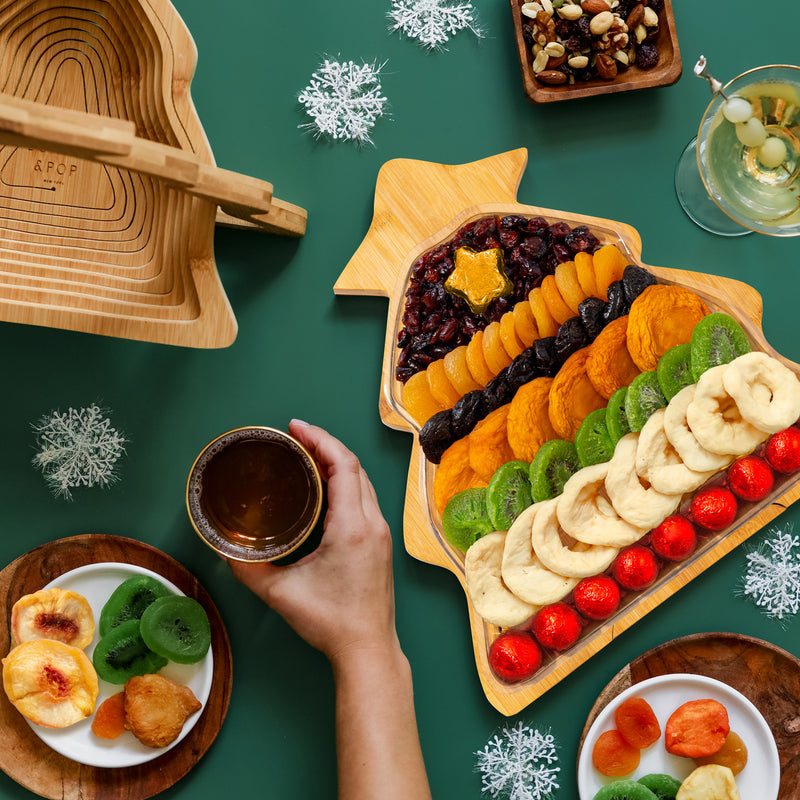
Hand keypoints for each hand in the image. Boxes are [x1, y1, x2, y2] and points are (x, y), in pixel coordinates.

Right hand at [228, 420, 397, 661]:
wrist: (368, 649)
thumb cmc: (331, 622)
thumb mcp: (280, 593)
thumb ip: (248, 569)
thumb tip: (225, 549)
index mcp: (352, 527)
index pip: (343, 465)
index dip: (320, 439)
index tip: (296, 427)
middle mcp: (372, 523)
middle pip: (354, 467)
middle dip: (326, 445)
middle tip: (295, 437)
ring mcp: (380, 533)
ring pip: (363, 482)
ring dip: (338, 463)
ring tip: (307, 455)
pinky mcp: (380, 543)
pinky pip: (365, 498)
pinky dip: (347, 482)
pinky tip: (327, 486)